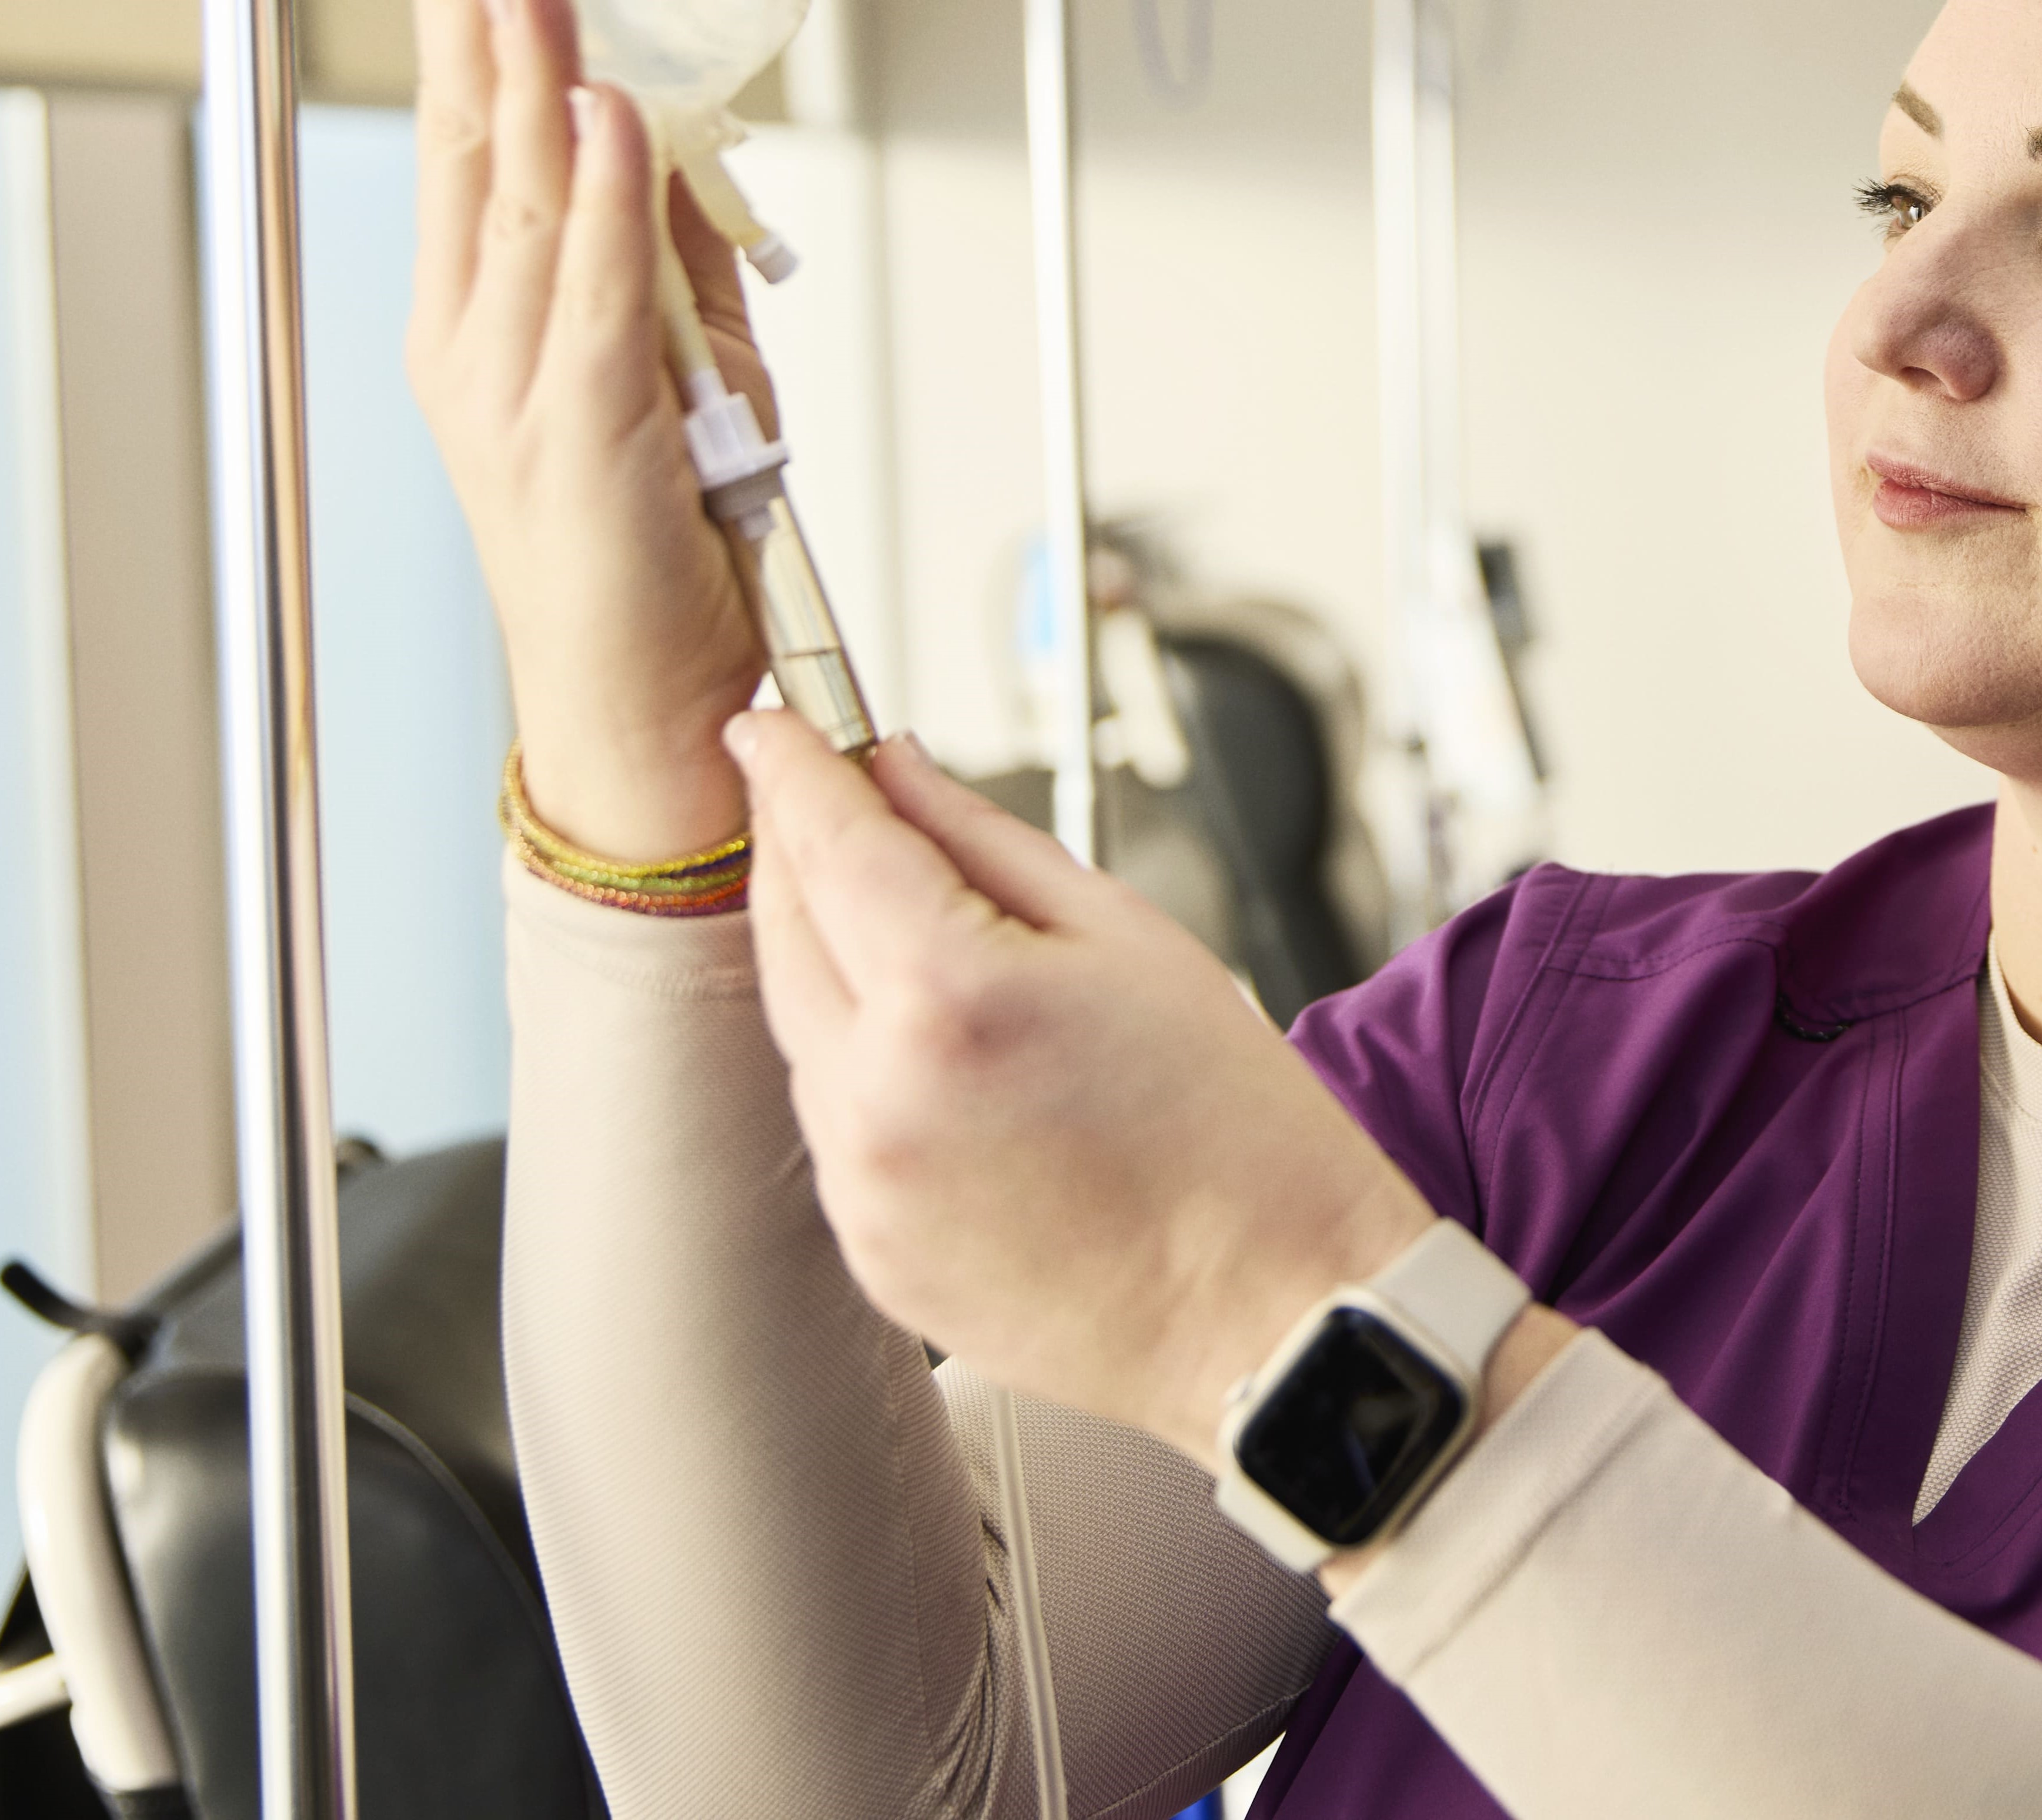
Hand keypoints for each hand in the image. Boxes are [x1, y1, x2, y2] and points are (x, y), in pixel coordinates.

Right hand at [399, 0, 769, 860]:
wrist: (640, 705)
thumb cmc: (657, 545)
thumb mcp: (678, 365)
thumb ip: (669, 253)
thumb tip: (677, 143)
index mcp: (484, 314)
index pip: (470, 129)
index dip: (462, 7)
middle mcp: (478, 339)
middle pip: (474, 136)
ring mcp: (519, 386)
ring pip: (527, 196)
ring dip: (532, 72)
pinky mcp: (586, 431)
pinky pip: (598, 291)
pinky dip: (607, 196)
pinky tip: (606, 114)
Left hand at [733, 713, 1435, 1465]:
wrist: (1273, 1315)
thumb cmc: (1234, 1129)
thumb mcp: (1125, 932)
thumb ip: (984, 839)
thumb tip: (894, 771)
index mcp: (949, 999)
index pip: (826, 841)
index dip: (790, 765)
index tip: (768, 724)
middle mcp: (879, 1098)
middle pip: (785, 927)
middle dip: (799, 849)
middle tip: (830, 795)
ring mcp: (863, 1188)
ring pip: (797, 1024)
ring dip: (831, 957)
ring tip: (926, 937)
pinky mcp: (869, 1252)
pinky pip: (830, 1117)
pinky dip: (859, 1059)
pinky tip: (945, 1052)